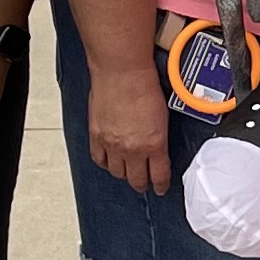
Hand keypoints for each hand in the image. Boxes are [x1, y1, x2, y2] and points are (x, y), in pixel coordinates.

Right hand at [87, 49, 172, 195]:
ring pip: (117, 172)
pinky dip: (105, 162)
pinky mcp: (96, 136)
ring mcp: (112, 144)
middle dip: (142, 184)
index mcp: (155, 143)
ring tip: (127, 171)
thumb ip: (159, 135)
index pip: (159, 175)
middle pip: (137, 179)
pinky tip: (109, 160)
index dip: (160, 185)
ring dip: (123, 174)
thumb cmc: (144, 84)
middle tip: (144, 183)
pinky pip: (99, 159)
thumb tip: (158, 146)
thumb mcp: (163, 114)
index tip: (160, 188)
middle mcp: (133, 148)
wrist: (121, 71)